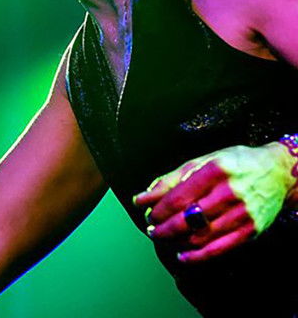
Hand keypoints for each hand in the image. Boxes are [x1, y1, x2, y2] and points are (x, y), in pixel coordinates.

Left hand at [133, 143, 295, 262]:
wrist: (276, 172)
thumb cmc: (233, 163)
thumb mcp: (201, 161)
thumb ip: (171, 179)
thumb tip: (143, 197)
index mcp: (214, 171)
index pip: (178, 197)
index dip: (159, 210)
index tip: (147, 214)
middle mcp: (230, 193)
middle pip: (188, 219)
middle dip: (163, 228)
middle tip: (152, 230)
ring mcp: (242, 214)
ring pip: (201, 236)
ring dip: (176, 241)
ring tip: (164, 238)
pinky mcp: (251, 231)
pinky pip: (219, 249)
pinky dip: (197, 256)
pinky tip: (182, 255)